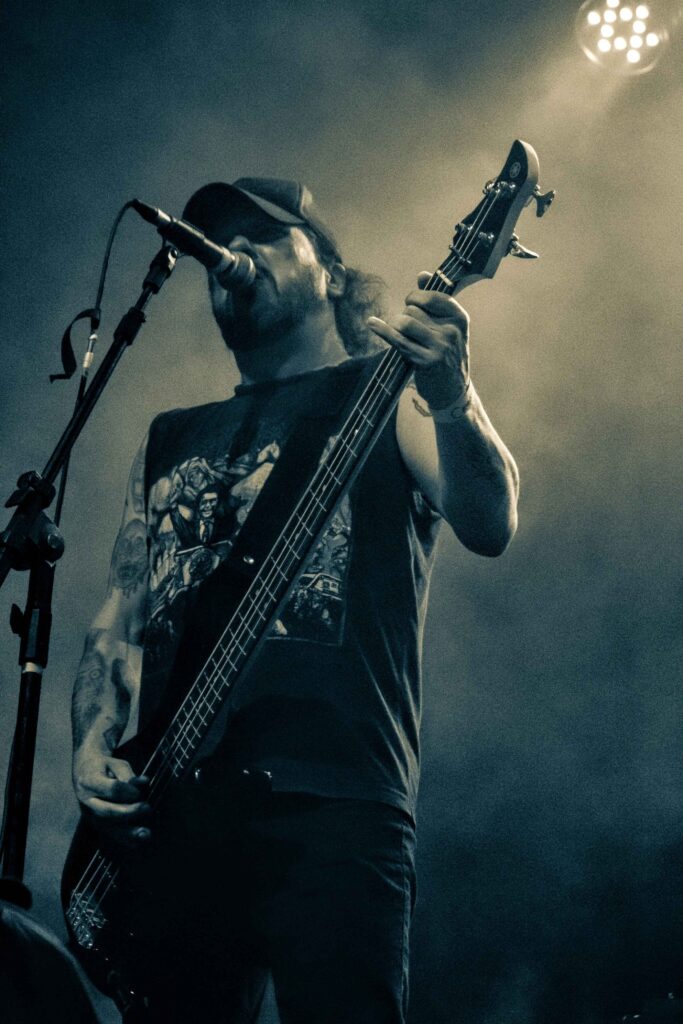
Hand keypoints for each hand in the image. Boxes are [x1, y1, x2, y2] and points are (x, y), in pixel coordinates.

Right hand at [73, 747, 150, 846]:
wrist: (84, 770)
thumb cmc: (105, 766)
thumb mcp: (116, 764)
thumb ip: (129, 775)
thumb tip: (144, 782)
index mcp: (89, 780)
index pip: (110, 789)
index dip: (127, 791)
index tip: (139, 790)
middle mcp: (85, 800)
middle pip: (106, 812)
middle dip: (128, 813)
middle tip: (147, 808)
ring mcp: (88, 814)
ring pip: (106, 827)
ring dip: (127, 832)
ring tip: (145, 833)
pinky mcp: (93, 823)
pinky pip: (108, 833)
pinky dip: (123, 839)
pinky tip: (137, 843)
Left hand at [368, 271, 469, 409]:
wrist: (453, 391)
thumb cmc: (448, 355)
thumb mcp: (449, 327)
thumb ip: (435, 301)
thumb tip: (422, 275)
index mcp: (460, 318)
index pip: (432, 296)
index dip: (415, 297)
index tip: (411, 303)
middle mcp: (452, 331)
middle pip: (413, 309)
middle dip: (405, 316)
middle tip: (410, 331)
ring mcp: (439, 347)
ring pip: (404, 322)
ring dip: (396, 326)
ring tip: (402, 336)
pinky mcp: (425, 362)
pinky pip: (398, 340)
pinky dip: (382, 330)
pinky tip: (372, 323)